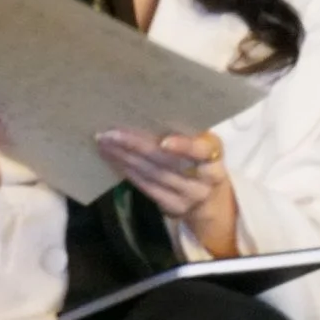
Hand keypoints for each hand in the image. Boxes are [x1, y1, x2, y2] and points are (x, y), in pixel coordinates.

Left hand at [96, 129, 239, 257]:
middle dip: (136, 146)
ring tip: (105, 144)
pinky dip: (128, 173)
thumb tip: (143, 111)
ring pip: (153, 176)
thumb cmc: (201, 158)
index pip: (201, 151)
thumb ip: (185, 131)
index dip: (183, 146)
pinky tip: (114, 161)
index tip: (164, 141)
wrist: (212, 197)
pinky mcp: (174, 208)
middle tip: (110, 134)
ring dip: (125, 159)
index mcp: (214, 155)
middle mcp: (205, 179)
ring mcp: (189, 197)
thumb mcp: (202, 143)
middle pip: (167, 163)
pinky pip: (147, 188)